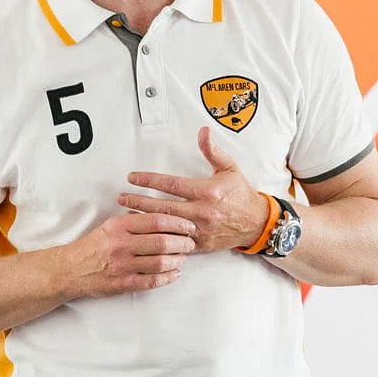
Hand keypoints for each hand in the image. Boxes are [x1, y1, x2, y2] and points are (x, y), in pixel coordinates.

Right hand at [67, 211, 195, 297]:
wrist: (72, 269)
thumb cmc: (95, 245)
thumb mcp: (111, 225)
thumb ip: (134, 221)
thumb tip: (162, 217)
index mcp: (119, 226)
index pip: (155, 220)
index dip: (177, 223)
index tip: (188, 225)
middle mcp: (121, 244)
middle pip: (161, 241)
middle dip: (182, 242)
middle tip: (191, 242)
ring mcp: (122, 266)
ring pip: (159, 262)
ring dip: (177, 260)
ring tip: (183, 257)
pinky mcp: (123, 284)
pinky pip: (151, 281)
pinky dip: (168, 278)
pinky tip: (175, 273)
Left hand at [118, 126, 269, 252]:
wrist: (257, 223)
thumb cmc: (241, 194)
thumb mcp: (229, 168)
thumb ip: (212, 150)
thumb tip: (203, 131)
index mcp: (206, 191)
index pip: (170, 184)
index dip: (149, 180)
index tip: (132, 177)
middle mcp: (202, 212)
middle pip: (162, 207)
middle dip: (138, 201)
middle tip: (121, 197)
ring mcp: (200, 230)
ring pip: (166, 226)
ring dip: (144, 220)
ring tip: (125, 214)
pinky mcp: (200, 245)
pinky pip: (175, 243)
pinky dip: (158, 237)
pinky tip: (145, 233)